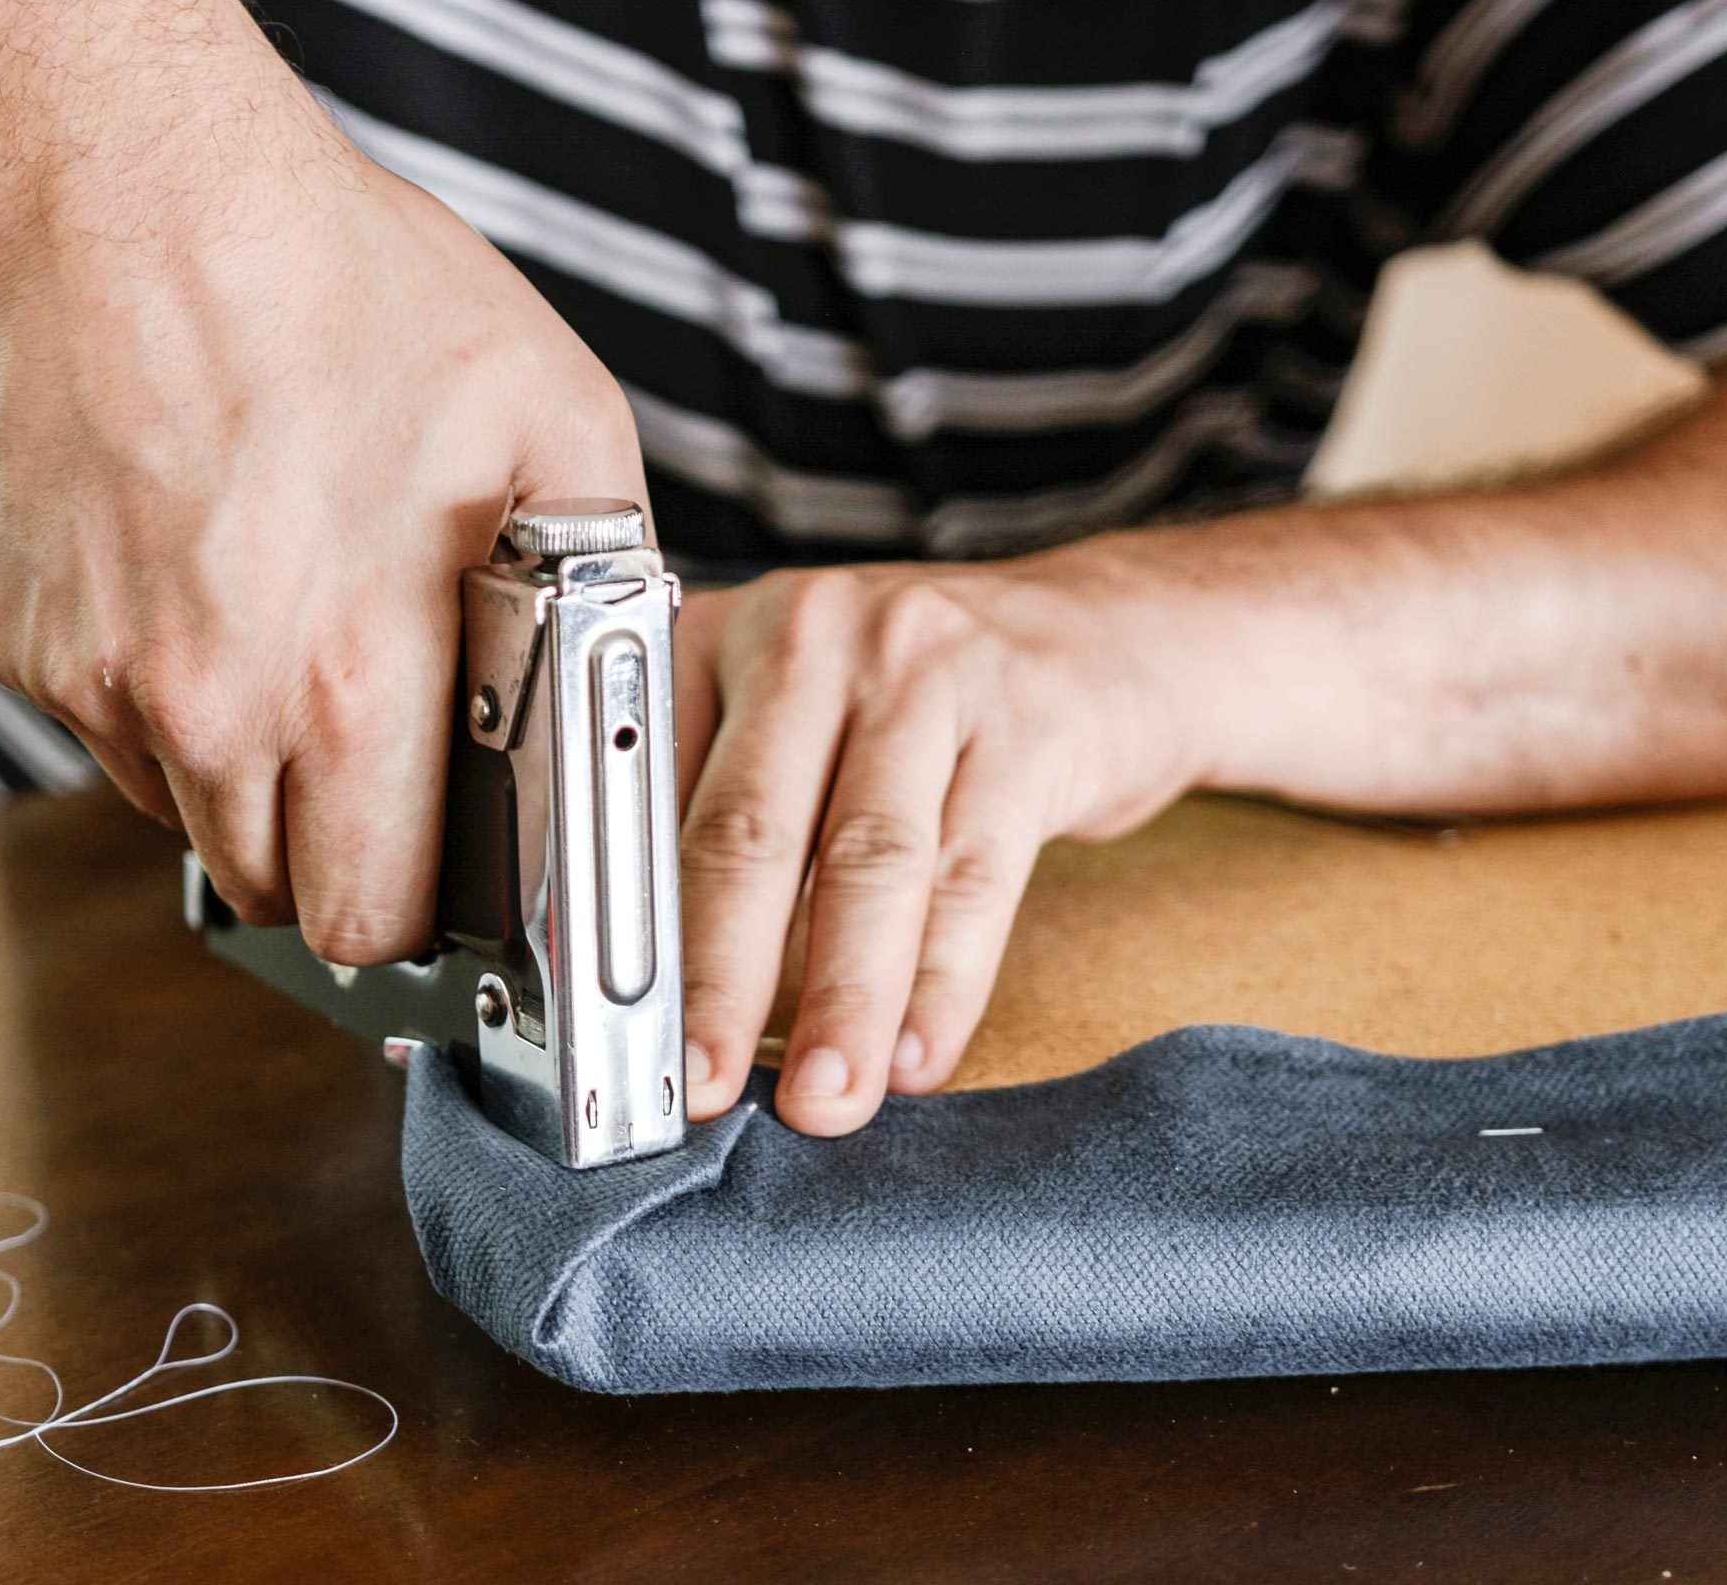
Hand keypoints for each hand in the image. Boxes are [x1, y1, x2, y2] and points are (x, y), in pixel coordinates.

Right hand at [0, 124, 645, 962]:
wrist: (124, 190)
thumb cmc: (341, 287)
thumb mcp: (562, 424)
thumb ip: (611, 586)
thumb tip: (630, 686)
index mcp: (350, 680)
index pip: (377, 919)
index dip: (425, 908)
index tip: (448, 865)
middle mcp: (208, 705)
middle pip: (278, 892)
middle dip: (343, 851)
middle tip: (387, 748)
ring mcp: (100, 680)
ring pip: (195, 820)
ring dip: (257, 777)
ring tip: (304, 638)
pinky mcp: (28, 644)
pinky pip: (120, 736)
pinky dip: (177, 701)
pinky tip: (223, 590)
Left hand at [673, 559, 1211, 1135]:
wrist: (1110, 630)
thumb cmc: (925, 695)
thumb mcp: (799, 713)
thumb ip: (721, 813)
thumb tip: (647, 986)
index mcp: (724, 637)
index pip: (651, 798)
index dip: (628, 929)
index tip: (616, 1038)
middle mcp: (818, 641)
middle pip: (752, 830)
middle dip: (720, 978)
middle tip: (697, 1085)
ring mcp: (930, 674)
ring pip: (870, 859)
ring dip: (842, 996)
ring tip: (825, 1096)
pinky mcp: (1030, 725)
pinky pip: (976, 871)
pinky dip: (944, 979)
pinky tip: (920, 1053)